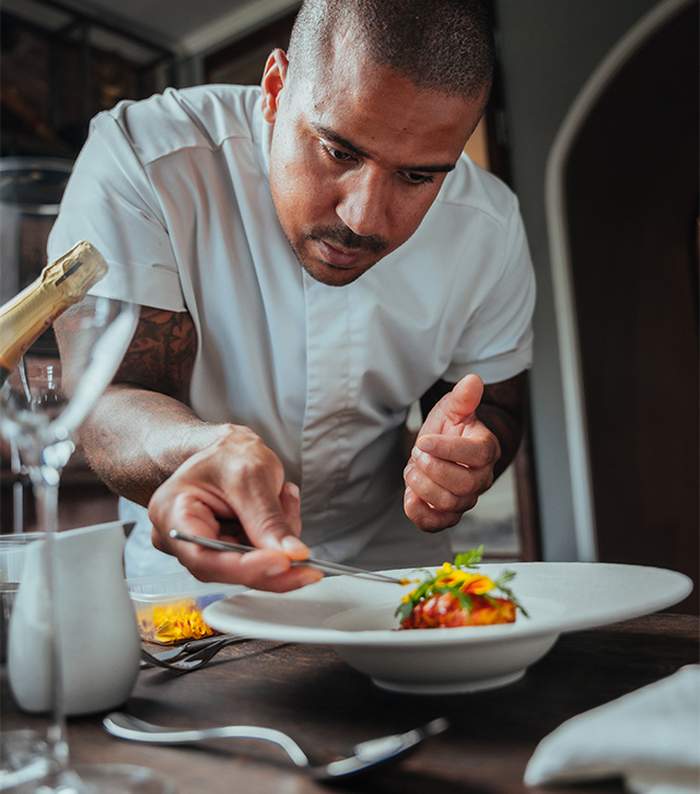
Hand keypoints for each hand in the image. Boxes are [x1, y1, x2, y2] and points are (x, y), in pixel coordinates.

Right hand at [148, 425, 322, 591]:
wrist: (230, 448)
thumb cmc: (228, 453)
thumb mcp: (251, 476)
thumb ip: (268, 519)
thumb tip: (291, 555)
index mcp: (172, 513)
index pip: (203, 557)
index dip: (245, 567)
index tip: (282, 562)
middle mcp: (183, 537)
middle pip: (227, 569)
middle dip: (270, 558)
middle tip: (303, 556)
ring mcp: (206, 546)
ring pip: (249, 566)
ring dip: (278, 541)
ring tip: (285, 499)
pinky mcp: (229, 549)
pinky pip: (259, 556)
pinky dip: (278, 536)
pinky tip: (283, 504)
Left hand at [403, 374, 500, 530]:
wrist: (441, 449)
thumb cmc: (451, 428)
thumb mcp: (453, 409)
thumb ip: (463, 398)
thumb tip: (472, 380)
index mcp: (485, 450)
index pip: (477, 456)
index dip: (449, 450)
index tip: (424, 441)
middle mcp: (480, 479)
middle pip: (464, 485)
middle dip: (433, 469)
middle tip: (417, 454)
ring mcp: (465, 500)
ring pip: (449, 504)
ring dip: (422, 486)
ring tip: (412, 469)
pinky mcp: (446, 515)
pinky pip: (436, 524)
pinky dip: (419, 513)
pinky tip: (409, 496)